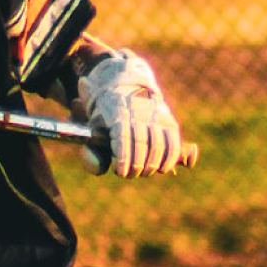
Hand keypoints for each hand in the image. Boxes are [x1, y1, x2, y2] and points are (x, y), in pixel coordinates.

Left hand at [79, 51, 182, 176]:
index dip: (123, 157)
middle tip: (130, 174)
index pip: (123, 137)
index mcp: (117, 112)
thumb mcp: (93, 129)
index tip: (120, 172)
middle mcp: (139, 113)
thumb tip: (98, 170)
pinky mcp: (170, 122)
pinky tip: (162, 169)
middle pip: (141, 144)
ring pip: (159, 146)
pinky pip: (174, 144)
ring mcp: (157, 117)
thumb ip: (92, 151)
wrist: (123, 91)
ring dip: (151, 166)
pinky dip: (170, 160)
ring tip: (143, 172)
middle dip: (136, 166)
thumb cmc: (106, 118)